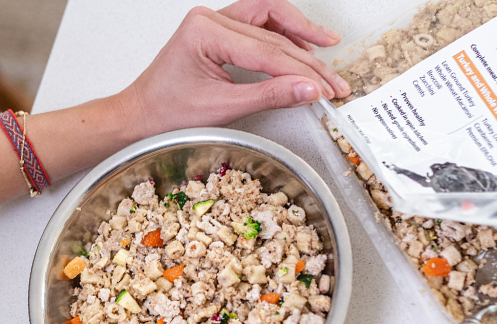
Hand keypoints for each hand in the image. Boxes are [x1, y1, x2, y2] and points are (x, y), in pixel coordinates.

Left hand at [121, 0, 351, 137]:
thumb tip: (307, 90)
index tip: (324, 89)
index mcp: (206, 32)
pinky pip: (259, 23)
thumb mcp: (224, 107)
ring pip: (269, 17)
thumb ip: (270, 96)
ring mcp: (215, 21)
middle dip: (308, 58)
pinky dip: (283, 33)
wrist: (143, 114)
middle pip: (274, 34)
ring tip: (327, 47)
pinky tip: (301, 44)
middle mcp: (210, 19)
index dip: (301, 72)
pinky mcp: (220, 30)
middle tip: (333, 81)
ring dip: (300, 33)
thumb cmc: (169, 111)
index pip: (268, 51)